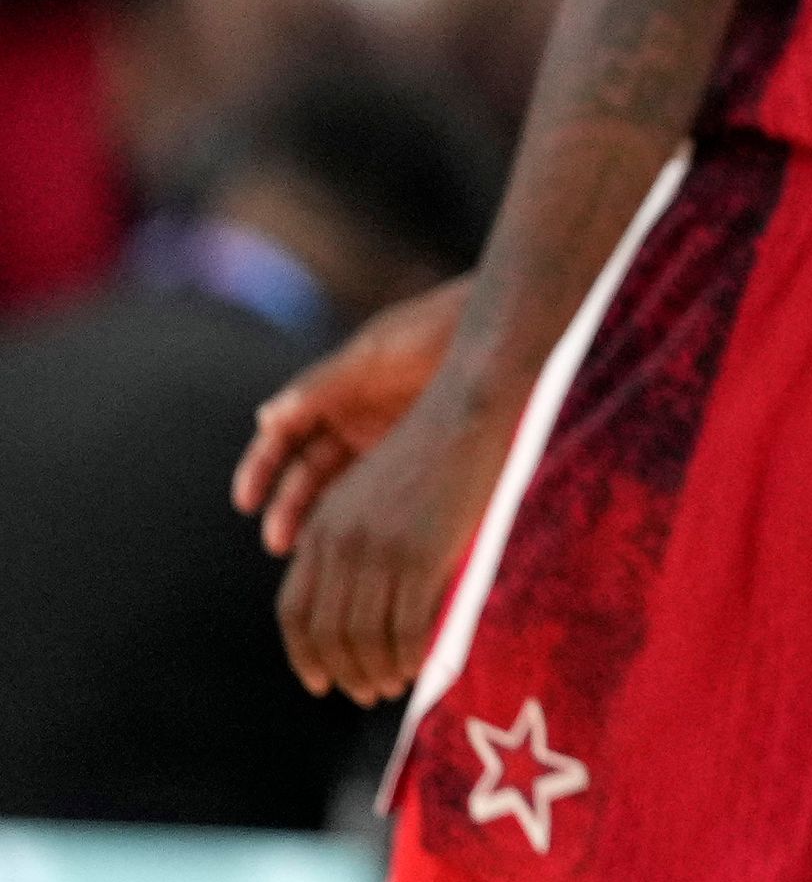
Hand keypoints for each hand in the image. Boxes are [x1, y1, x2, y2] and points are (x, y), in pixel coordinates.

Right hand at [233, 276, 467, 556]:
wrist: (495, 329)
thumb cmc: (430, 328)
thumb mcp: (374, 356)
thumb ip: (322, 387)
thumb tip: (265, 418)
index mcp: (330, 394)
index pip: (281, 441)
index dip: (260, 471)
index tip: (246, 501)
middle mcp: (349, 421)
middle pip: (304, 473)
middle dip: (289, 508)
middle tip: (280, 542)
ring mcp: (380, 441)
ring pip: (339, 489)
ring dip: (323, 520)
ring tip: (313, 552)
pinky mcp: (414, 457)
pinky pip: (380, 494)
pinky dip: (364, 517)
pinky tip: (358, 542)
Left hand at [276, 385, 505, 702]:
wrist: (471, 410)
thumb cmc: (435, 453)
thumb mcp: (375, 496)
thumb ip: (355, 542)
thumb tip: (360, 608)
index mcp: (322, 526)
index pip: (294, 610)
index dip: (304, 655)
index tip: (320, 682)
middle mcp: (339, 540)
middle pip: (325, 631)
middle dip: (342, 672)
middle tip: (366, 693)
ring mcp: (378, 548)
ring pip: (362, 637)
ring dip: (375, 671)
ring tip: (393, 684)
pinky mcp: (418, 554)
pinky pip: (404, 627)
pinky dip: (409, 656)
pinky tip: (420, 665)